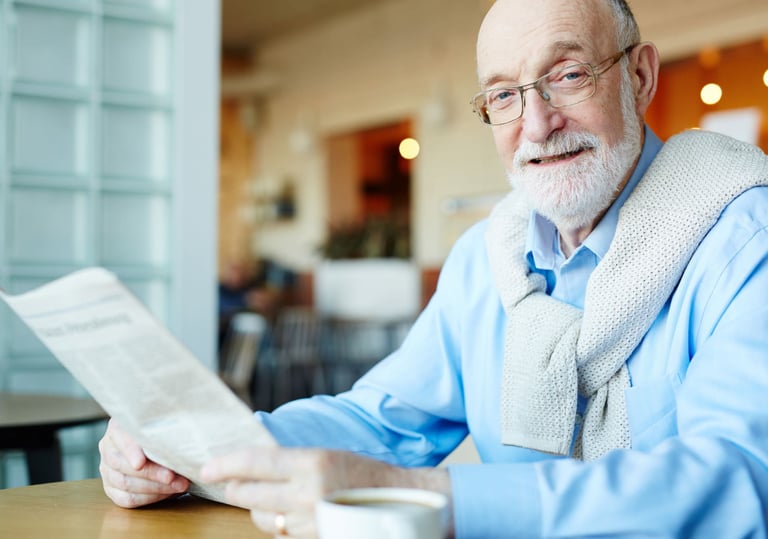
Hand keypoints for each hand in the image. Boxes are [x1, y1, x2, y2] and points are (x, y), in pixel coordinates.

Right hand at [98, 418, 188, 507]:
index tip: (141, 462)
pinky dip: (149, 498)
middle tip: (172, 476)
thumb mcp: (166, 426)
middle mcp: (108, 447)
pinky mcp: (112, 489)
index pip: (119, 437)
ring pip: (124, 483)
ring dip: (154, 487)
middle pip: (121, 464)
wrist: (162, 445)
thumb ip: (167, 432)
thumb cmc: (166, 433)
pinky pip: (126, 499)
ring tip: (178, 485)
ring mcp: (107, 469)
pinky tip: (167, 493)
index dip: (130, 450)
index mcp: (118, 427)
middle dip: (150, 473)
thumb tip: (182, 446)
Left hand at [200, 446, 451, 538]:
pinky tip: (286, 512)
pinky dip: (277, 523)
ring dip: (257, 508)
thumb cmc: (365, 473)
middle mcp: (308, 493)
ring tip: (264, 497)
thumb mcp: (328, 454)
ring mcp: (310, 522)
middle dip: (235, 487)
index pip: (255, 462)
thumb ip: (291, 460)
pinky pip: (281, 533)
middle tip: (229, 481)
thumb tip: (252, 461)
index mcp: (313, 463)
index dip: (226, 464)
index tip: (208, 467)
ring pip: (262, 518)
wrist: (401, 502)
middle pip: (249, 494)